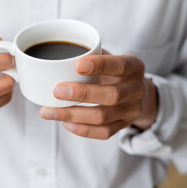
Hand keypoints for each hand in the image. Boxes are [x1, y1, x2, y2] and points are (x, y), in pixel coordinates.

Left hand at [40, 51, 157, 139]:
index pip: (120, 65)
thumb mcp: (110, 57)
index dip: (100, 65)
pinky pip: (104, 132)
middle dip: (82, 94)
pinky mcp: (124, 125)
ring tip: (48, 111)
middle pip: (112, 95)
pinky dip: (82, 129)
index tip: (77, 66)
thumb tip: (57, 59)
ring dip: (73, 115)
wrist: (137, 92)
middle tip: (57, 91)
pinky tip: (65, 123)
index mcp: (134, 67)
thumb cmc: (114, 70)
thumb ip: (91, 54)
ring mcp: (132, 110)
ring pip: (103, 117)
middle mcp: (137, 89)